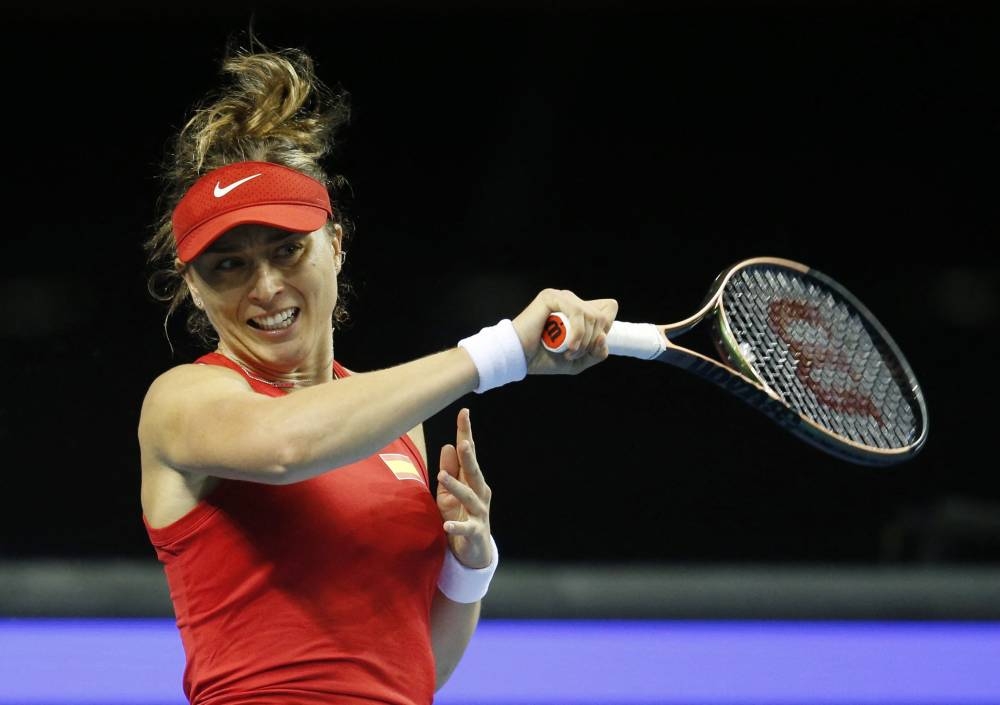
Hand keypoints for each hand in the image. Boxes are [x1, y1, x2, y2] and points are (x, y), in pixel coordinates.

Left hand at [436, 408, 492, 568]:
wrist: (475, 551)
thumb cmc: (460, 515)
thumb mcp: (449, 493)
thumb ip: (450, 470)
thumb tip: (447, 446)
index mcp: (472, 481)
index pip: (468, 454)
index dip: (466, 434)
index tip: (464, 413)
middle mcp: (479, 493)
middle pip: (473, 472)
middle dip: (469, 457)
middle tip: (465, 441)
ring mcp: (479, 512)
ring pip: (468, 497)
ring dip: (456, 486)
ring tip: (442, 476)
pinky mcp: (475, 532)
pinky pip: (464, 528)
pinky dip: (456, 526)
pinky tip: (447, 524)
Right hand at [512, 288, 617, 374]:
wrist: (520, 358)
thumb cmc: (545, 359)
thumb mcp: (579, 361)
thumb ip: (597, 352)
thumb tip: (604, 336)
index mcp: (580, 311)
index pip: (609, 308)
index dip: (605, 329)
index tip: (590, 347)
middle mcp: (573, 301)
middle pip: (602, 316)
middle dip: (593, 341)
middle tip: (574, 354)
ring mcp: (562, 297)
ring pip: (591, 315)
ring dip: (584, 340)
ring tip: (569, 352)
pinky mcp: (551, 297)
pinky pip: (576, 312)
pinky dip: (577, 333)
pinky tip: (569, 346)